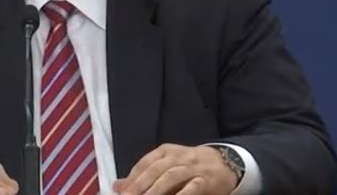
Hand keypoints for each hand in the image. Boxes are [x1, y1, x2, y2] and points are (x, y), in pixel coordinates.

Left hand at [112, 144, 237, 194]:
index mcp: (165, 151)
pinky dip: (182, 194)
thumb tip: (117, 186)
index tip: (122, 191)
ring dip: (156, 190)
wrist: (225, 161)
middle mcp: (177, 157)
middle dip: (140, 185)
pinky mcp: (206, 180)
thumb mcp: (166, 164)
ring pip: (171, 177)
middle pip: (155, 170)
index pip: (145, 163)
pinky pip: (192, 188)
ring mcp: (192, 168)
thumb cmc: (189, 165)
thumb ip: (143, 175)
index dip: (132, 178)